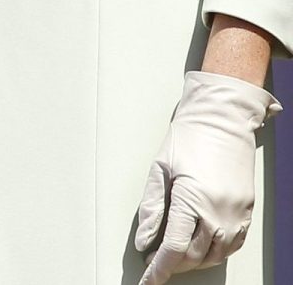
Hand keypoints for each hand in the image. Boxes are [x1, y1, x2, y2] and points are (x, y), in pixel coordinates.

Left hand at [135, 70, 280, 283]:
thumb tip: (144, 242)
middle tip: (153, 264)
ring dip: (193, 261)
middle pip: (194, 256)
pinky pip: (232, 245)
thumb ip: (151, 209)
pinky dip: (215, 252)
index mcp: (193, 201)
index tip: (147, 281)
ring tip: (173, 257)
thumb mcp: (159, 170)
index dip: (158, 269)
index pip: (173, 248)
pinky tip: (200, 248)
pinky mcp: (247, 212)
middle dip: (172, 265)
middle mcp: (219, 214)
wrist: (222, 121)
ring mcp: (237, 215)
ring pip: (215, 255)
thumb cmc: (188, 139)